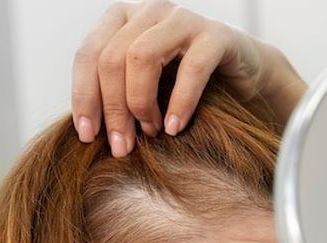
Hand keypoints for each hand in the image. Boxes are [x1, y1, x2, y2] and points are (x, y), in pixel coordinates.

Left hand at [71, 0, 305, 156]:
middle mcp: (149, 12)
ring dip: (141, 103)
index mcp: (122, 19)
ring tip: (150, 133)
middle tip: (122, 146)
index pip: (89, 54)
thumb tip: (85, 132)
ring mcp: (182, 19)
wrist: (242, 75)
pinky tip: (174, 128)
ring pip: (142, 56)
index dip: (84, 96)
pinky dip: (179, 103)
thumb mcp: (142, 85)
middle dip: (113, 108)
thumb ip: (113, 95)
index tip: (87, 136)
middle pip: (112, 57)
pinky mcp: (216, 35)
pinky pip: (191, 69)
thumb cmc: (183, 85)